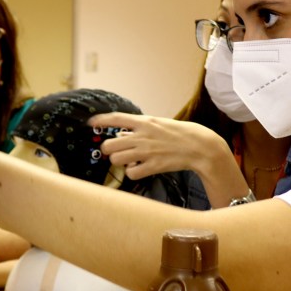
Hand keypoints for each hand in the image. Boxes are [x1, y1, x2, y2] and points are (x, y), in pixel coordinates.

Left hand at [89, 112, 229, 179]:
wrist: (199, 146)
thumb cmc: (178, 134)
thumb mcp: (158, 124)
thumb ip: (139, 128)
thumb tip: (121, 133)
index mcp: (144, 122)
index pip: (116, 118)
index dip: (101, 121)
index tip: (91, 123)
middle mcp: (142, 136)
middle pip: (110, 145)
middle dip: (110, 150)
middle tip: (116, 151)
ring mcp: (147, 151)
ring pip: (116, 160)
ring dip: (120, 162)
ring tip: (129, 160)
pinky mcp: (153, 166)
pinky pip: (131, 173)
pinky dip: (132, 172)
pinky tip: (139, 169)